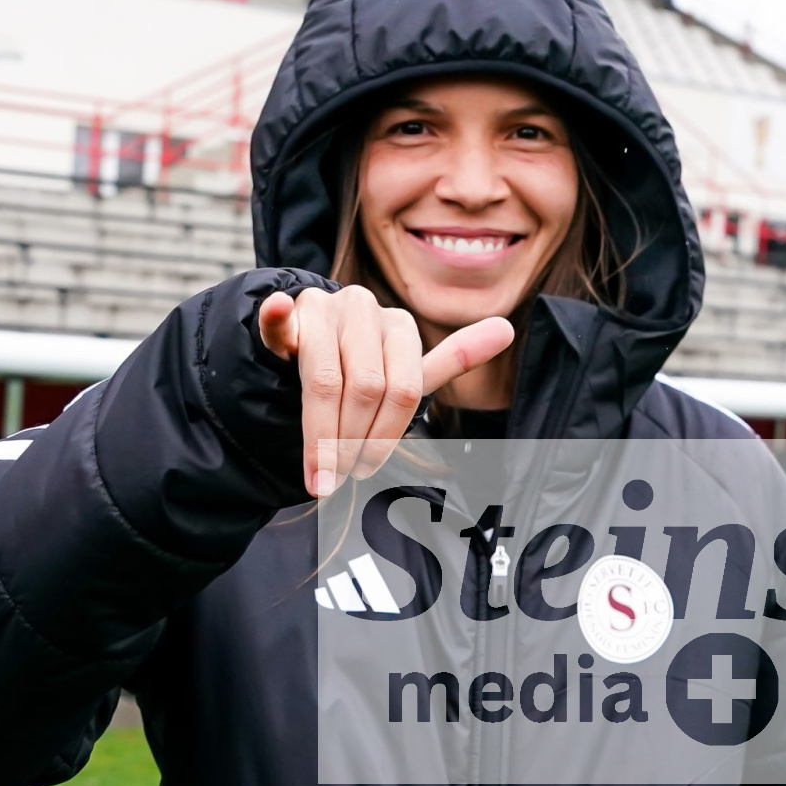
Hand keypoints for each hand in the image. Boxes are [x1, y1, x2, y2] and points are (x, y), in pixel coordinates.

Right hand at [258, 286, 514, 497]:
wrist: (303, 343)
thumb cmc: (361, 365)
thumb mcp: (404, 372)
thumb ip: (452, 358)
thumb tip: (507, 328)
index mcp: (398, 323)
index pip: (403, 390)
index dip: (383, 438)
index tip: (365, 472)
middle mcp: (361, 306)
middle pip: (365, 388)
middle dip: (351, 443)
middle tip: (337, 479)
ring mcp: (320, 309)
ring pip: (323, 379)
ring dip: (318, 436)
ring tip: (316, 475)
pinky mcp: (282, 315)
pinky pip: (279, 317)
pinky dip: (278, 316)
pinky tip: (279, 309)